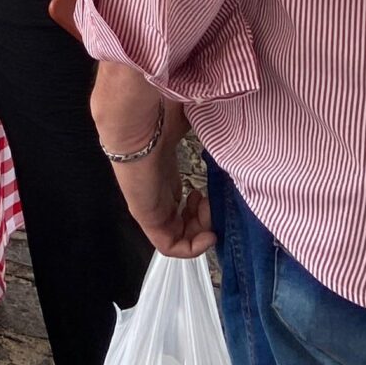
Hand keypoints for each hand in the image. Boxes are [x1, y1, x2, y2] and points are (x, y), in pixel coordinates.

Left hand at [92, 69, 213, 256]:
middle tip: (211, 202)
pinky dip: (192, 248)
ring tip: (207, 210)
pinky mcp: (146, 217)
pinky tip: (207, 233)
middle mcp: (156, 194)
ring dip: (201, 232)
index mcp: (164, 176)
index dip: (202, 208)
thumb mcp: (192, 126)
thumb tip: (229, 128)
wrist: (136, 121)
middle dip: (204, 220)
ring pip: (178, 237)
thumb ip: (208, 132)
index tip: (211, 195)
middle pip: (181, 223)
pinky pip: (169, 246)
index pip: (181, 205)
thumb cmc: (160, 117)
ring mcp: (150, 207)